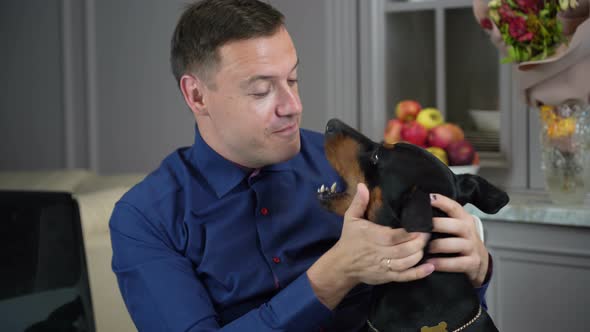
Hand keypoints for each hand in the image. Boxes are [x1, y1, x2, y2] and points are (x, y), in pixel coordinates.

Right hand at [308, 183, 433, 308]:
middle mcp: (381, 252)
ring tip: (428, 246)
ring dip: (420, 255)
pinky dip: (418, 273)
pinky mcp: (387, 277)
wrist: (341, 265)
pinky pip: (405, 276)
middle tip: (428, 234)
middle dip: (420, 242)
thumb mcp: (351, 218)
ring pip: (407, 262)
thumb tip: (362, 185)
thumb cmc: (349, 239)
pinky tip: (430, 267)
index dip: (411, 232)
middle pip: (405, 249)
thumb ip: (359, 202)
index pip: (396, 235)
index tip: (422, 224)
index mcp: (375, 236)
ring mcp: (385, 266)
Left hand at [427, 193, 489, 286]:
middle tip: (422, 228)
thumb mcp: (457, 227)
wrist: (480, 262)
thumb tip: (419, 211)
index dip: (442, 202)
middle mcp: (469, 231)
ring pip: (455, 244)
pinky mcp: (472, 262)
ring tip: (425, 248)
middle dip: (438, 225)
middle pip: (456, 225)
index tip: (428, 198)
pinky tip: (431, 263)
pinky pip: (457, 263)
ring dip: (438, 246)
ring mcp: (472, 247)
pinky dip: (443, 263)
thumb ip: (443, 219)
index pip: (454, 207)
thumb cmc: (461, 241)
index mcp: (464, 219)